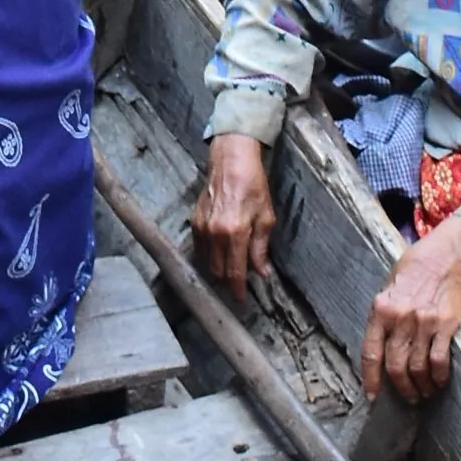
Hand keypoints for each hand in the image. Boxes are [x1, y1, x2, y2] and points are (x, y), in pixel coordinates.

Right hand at [192, 134, 275, 303]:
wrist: (231, 161)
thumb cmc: (252, 185)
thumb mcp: (265, 217)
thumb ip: (261, 247)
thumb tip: (261, 272)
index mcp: (235, 233)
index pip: (234, 272)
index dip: (237, 290)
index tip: (240, 300)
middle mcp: (215, 233)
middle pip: (218, 271)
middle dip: (228, 281)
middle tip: (240, 282)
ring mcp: (202, 227)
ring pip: (207, 261)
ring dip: (218, 268)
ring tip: (231, 265)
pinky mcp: (194, 220)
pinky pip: (199, 247)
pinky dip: (209, 254)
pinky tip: (220, 250)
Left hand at [360, 218, 460, 401]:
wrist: (448, 255)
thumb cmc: (418, 267)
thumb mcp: (390, 286)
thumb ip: (385, 313)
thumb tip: (382, 340)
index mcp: (380, 309)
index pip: (370, 353)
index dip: (370, 379)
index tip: (373, 396)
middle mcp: (398, 319)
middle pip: (395, 366)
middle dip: (401, 388)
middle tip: (408, 397)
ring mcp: (421, 323)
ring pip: (416, 368)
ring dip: (421, 386)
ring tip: (426, 391)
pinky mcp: (444, 325)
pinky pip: (438, 361)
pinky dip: (439, 377)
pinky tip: (440, 381)